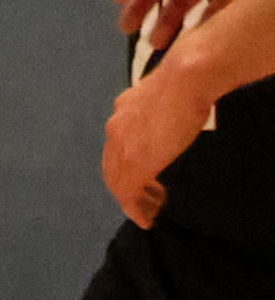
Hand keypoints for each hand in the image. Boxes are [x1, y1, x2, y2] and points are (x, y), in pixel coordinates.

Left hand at [106, 62, 215, 228]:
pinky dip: (135, 210)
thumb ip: (158, 108)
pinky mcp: (136, 164)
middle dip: (127, 186)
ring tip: (150, 210)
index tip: (143, 177)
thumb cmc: (186, 81)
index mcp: (122, 111)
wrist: (186, 80)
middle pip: (113, 167)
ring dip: (133, 200)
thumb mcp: (163, 95)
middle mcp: (115, 129)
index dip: (126, 164)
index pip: (117, 146)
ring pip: (118, 182)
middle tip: (147, 200)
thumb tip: (170, 113)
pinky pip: (128, 194)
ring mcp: (123, 148)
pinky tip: (146, 219)